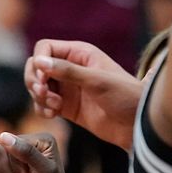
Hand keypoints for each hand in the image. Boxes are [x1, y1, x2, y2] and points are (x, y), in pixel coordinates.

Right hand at [25, 40, 142, 149]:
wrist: (137, 125)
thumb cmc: (125, 97)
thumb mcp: (97, 81)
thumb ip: (68, 71)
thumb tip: (39, 62)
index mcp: (79, 53)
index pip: (45, 48)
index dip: (38, 62)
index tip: (43, 80)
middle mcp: (70, 68)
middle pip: (36, 67)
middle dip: (34, 81)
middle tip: (43, 94)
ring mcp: (67, 88)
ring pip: (37, 86)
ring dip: (39, 98)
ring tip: (56, 108)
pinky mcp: (65, 106)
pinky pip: (42, 104)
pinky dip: (42, 109)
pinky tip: (54, 115)